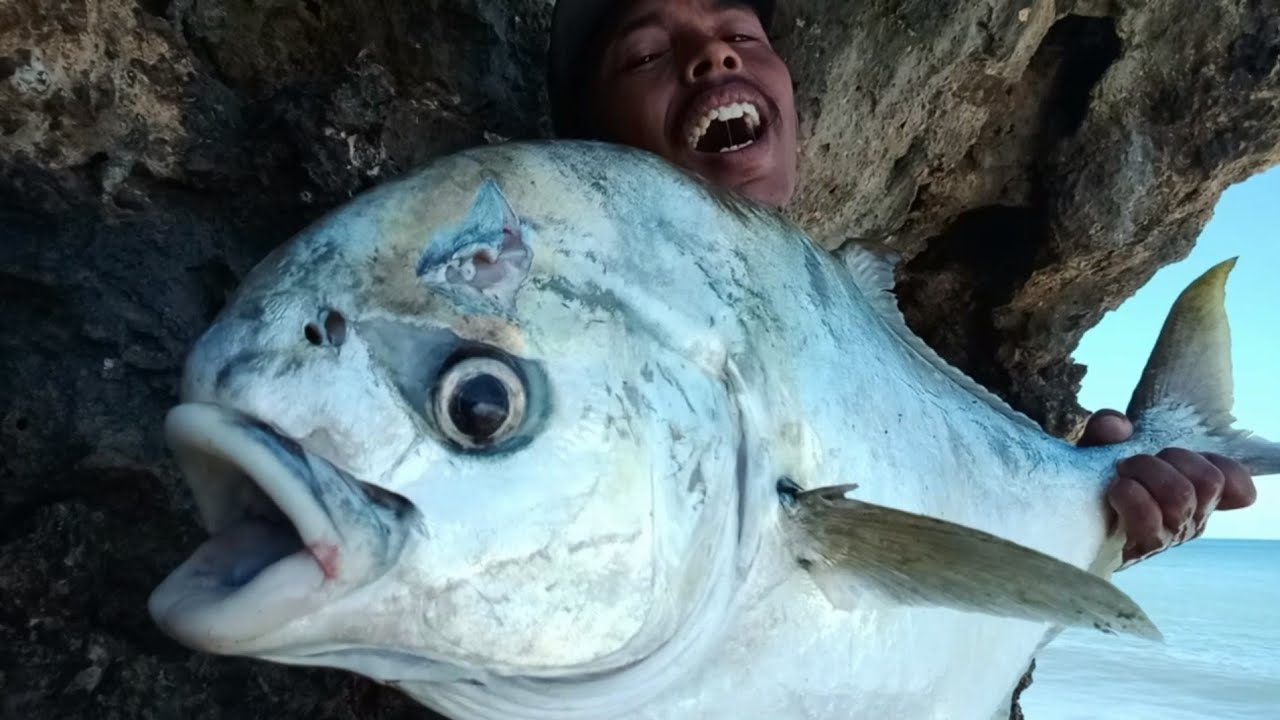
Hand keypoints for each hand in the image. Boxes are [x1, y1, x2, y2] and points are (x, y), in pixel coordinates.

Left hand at [1078, 409, 1257, 566]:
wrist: (1066, 521)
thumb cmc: (1092, 481)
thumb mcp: (1100, 447)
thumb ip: (1108, 429)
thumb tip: (1118, 426)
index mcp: (1194, 493)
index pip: (1239, 488)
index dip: (1226, 469)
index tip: (1181, 455)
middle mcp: (1191, 517)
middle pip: (1209, 481)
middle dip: (1171, 458)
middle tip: (1134, 461)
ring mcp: (1169, 536)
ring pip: (1182, 496)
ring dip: (1148, 474)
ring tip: (1121, 474)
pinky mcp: (1143, 549)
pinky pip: (1151, 523)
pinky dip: (1132, 498)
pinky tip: (1116, 490)